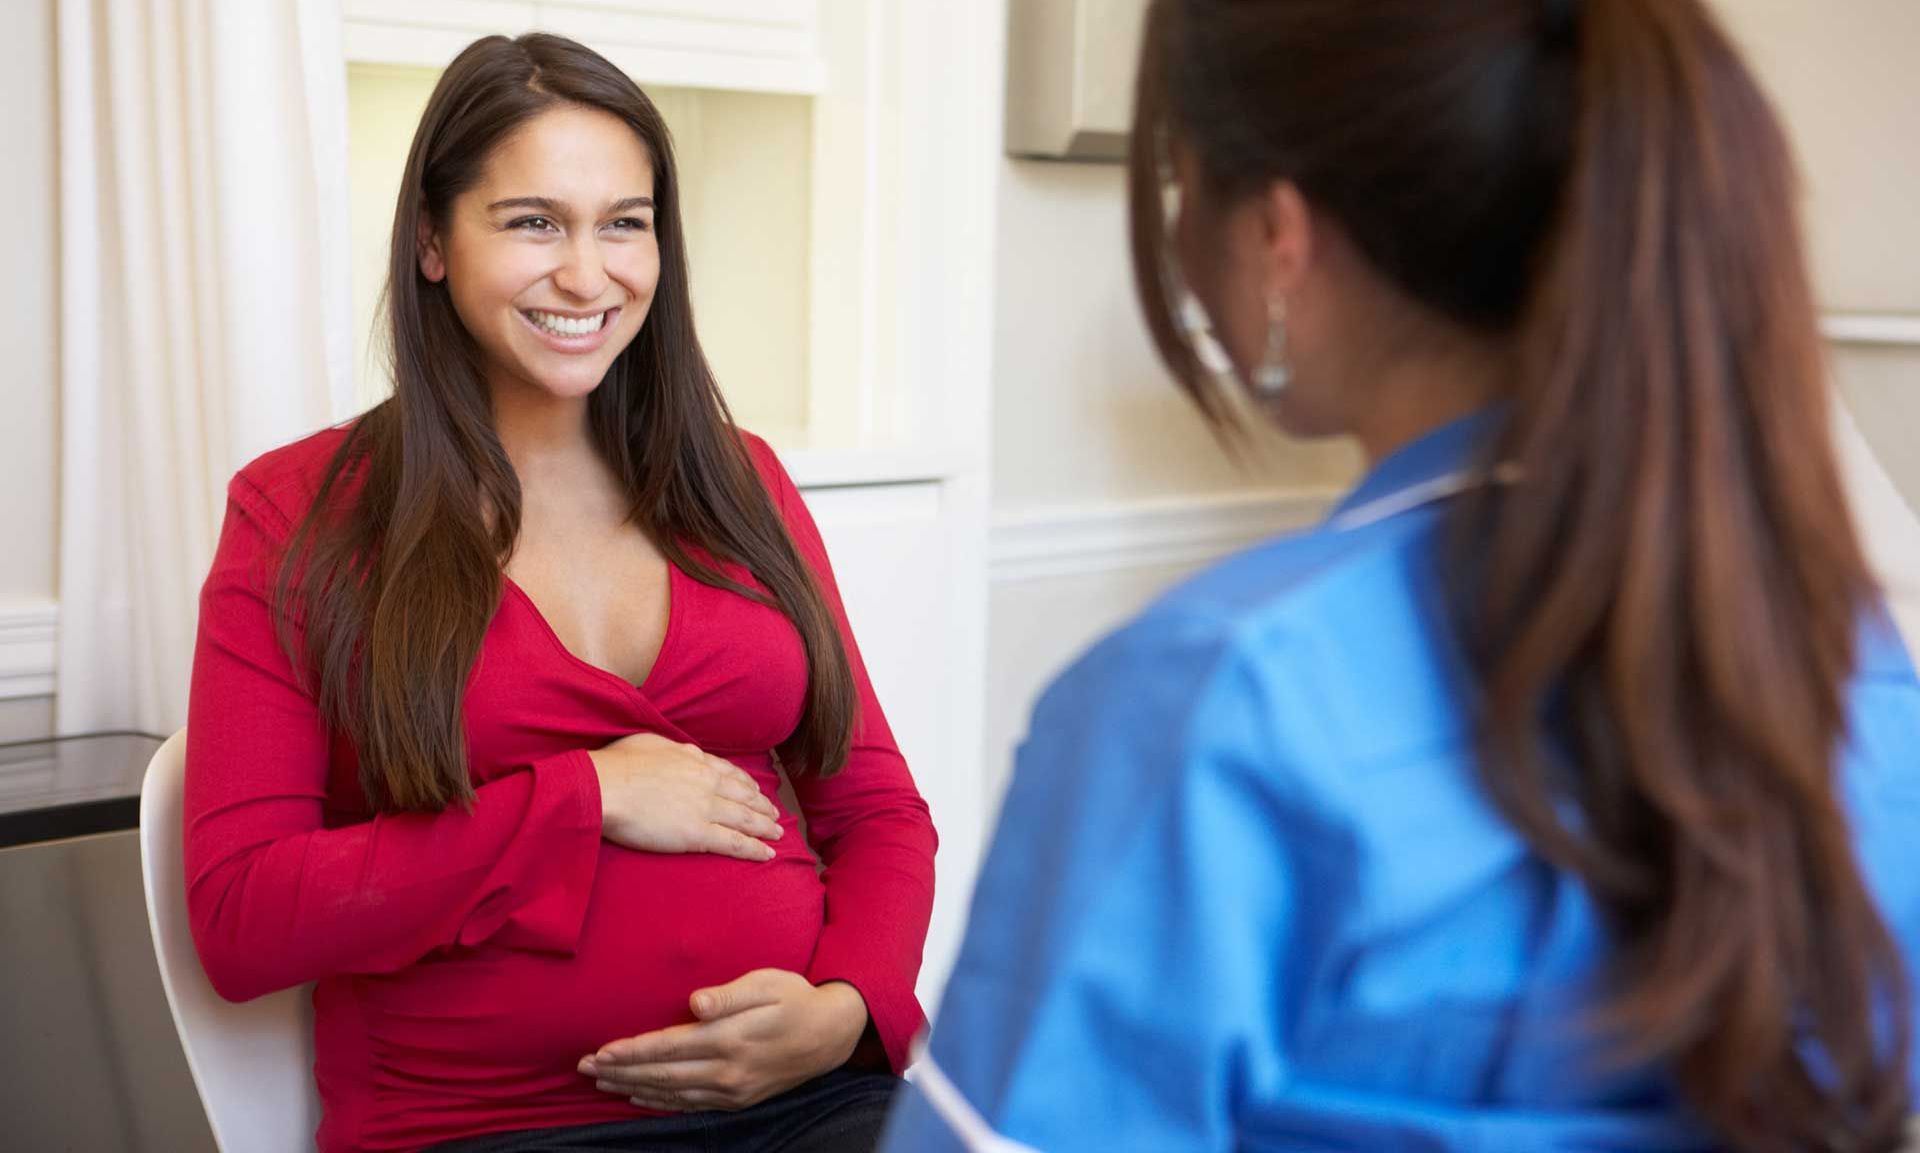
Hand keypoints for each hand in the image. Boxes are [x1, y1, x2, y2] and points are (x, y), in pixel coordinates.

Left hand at [579, 970, 869, 1111]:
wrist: (830, 1036)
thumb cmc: (794, 999)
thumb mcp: (767, 984)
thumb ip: (730, 995)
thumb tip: (695, 1002)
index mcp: (731, 1039)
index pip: (669, 1047)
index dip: (633, 1050)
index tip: (601, 1050)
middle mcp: (728, 1071)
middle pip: (663, 1074)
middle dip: (620, 1071)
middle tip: (584, 1067)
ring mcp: (732, 1091)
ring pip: (672, 1094)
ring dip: (633, 1088)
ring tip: (600, 1082)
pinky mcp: (737, 1100)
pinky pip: (689, 1106)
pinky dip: (660, 1103)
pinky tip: (640, 1096)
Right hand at [588, 733, 783, 859]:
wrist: (605, 786)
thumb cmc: (616, 765)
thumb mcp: (649, 743)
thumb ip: (671, 748)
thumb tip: (679, 750)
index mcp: (694, 760)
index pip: (729, 773)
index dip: (746, 784)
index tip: (756, 791)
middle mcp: (706, 782)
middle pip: (744, 796)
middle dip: (762, 807)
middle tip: (775, 815)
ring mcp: (705, 808)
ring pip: (745, 819)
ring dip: (765, 828)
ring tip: (778, 835)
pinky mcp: (697, 833)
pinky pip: (734, 842)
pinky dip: (754, 849)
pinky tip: (767, 854)